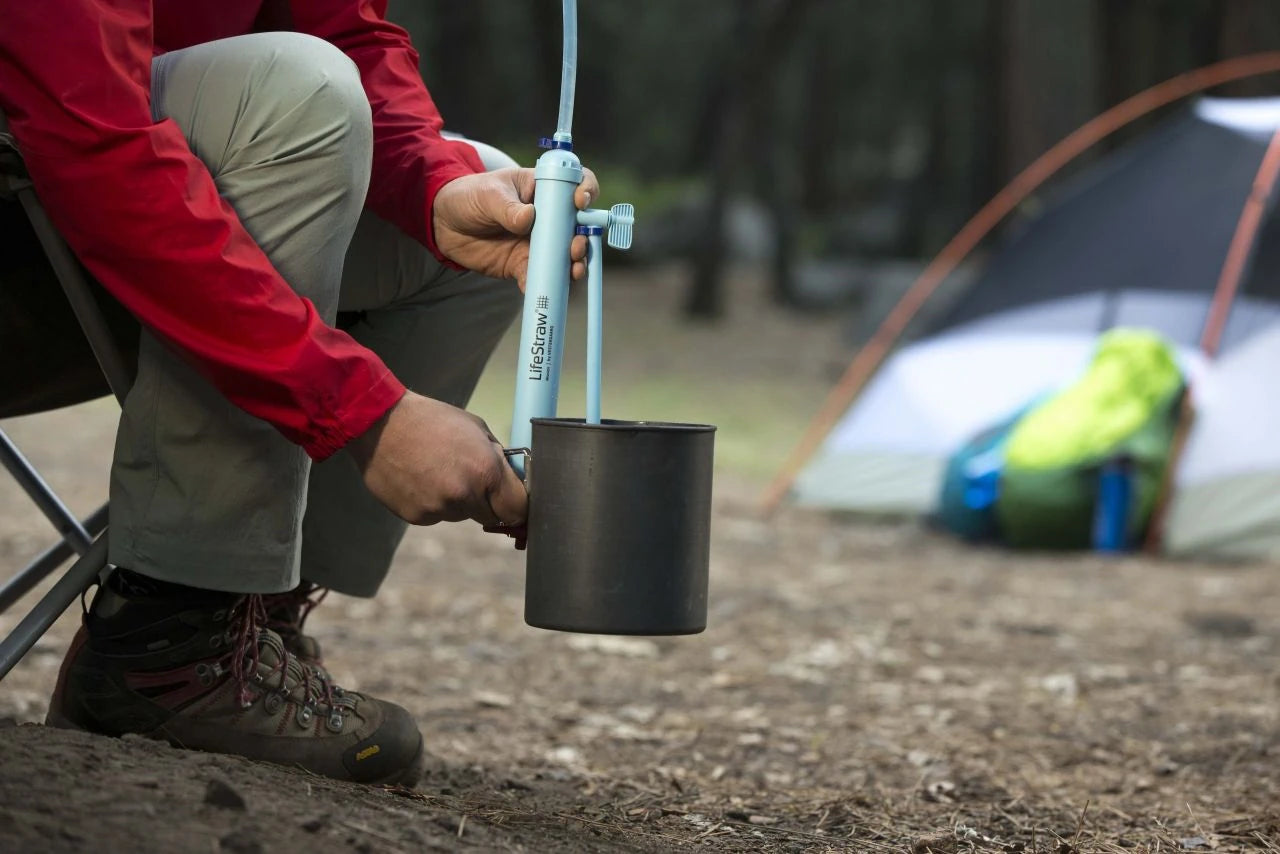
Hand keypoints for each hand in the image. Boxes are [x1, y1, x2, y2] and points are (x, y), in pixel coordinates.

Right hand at [347, 391, 526, 526]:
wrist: (381, 423)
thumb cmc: (432, 420)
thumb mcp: (476, 429)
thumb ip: (497, 459)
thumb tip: (513, 480)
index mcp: (486, 471)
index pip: (518, 510)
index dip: (517, 506)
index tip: (513, 501)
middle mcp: (464, 495)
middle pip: (492, 517)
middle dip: (488, 502)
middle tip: (471, 478)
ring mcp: (438, 509)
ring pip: (462, 515)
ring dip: (458, 501)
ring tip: (437, 470)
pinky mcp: (416, 517)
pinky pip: (436, 515)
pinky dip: (433, 502)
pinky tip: (420, 478)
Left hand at [432, 166, 600, 290]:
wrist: (445, 225)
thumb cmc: (468, 197)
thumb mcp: (487, 195)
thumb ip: (507, 207)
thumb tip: (529, 217)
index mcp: (542, 188)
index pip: (576, 183)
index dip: (586, 190)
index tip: (580, 203)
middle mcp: (548, 216)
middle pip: (579, 226)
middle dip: (584, 238)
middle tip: (576, 246)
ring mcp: (539, 241)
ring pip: (566, 255)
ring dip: (574, 264)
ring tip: (572, 271)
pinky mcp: (524, 263)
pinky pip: (540, 276)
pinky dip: (543, 283)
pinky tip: (537, 287)